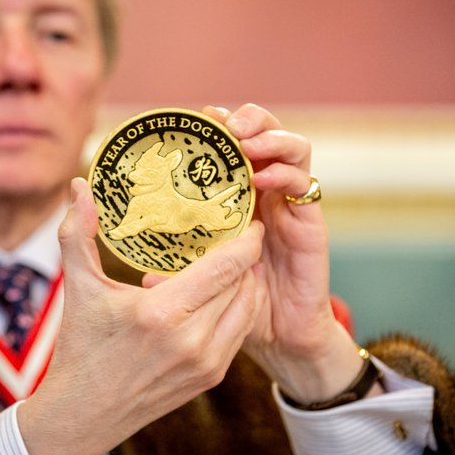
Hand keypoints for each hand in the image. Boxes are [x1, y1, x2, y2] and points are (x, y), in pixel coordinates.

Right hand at [18, 177, 264, 454]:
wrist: (82, 415)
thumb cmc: (79, 348)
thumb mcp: (78, 288)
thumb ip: (78, 232)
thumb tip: (79, 184)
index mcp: (162, 313)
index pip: (226, 266)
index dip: (245, 237)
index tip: (247, 214)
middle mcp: (193, 340)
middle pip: (244, 283)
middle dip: (248, 253)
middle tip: (241, 227)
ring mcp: (207, 363)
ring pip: (249, 308)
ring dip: (248, 280)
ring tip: (237, 256)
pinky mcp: (211, 377)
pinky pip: (241, 331)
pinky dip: (240, 306)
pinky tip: (226, 289)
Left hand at [202, 104, 364, 403]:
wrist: (280, 336)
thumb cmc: (238, 304)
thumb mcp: (200, 281)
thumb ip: (178, 271)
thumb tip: (143, 275)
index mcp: (238, 199)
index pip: (232, 148)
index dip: (219, 128)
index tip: (195, 118)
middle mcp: (268, 194)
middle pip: (265, 136)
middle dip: (248, 119)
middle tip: (223, 120)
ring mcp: (291, 205)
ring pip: (292, 149)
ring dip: (270, 136)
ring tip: (245, 140)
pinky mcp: (311, 222)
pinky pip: (305, 184)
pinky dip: (285, 172)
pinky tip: (262, 177)